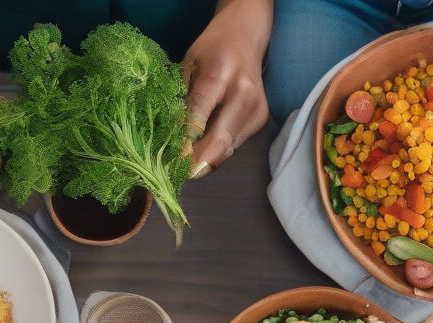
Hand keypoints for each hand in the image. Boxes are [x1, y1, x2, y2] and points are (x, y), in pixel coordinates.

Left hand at [183, 0, 270, 177]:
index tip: (173, 163)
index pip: (201, 114)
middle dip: (197, 162)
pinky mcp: (260, 119)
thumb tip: (172, 141)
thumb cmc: (210, 52)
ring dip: (205, 160)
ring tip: (186, 163)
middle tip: (178, 174)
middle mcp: (244, 92)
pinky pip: (233, 145)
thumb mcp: (188, 67)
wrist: (245, 39)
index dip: (186, 143)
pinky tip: (203, 147)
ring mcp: (256, 108)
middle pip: (220, 140)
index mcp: (221, 72)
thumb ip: (182, 101)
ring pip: (226, 148)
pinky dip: (216, 151)